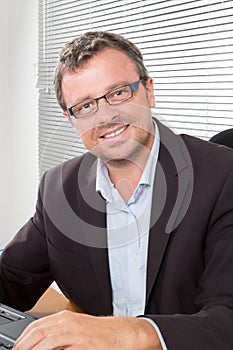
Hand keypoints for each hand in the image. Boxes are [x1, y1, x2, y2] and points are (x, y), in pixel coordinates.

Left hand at [13, 310, 160, 349]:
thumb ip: (58, 332)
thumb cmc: (99, 332)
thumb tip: (41, 342)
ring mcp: (76, 334)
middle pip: (38, 333)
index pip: (36, 326)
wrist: (122, 333)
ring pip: (47, 341)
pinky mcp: (85, 345)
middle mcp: (68, 323)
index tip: (17, 348)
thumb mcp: (76, 327)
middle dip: (24, 346)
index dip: (23, 338)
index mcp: (64, 318)